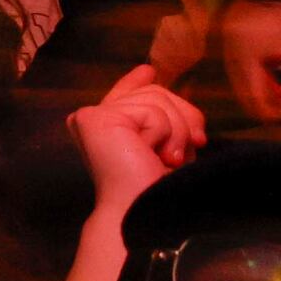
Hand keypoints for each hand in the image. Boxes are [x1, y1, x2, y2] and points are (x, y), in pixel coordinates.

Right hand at [73, 62, 206, 220]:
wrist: (143, 209)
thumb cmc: (158, 188)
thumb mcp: (168, 143)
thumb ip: (161, 113)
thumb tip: (149, 74)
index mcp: (109, 131)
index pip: (124, 96)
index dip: (135, 83)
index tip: (147, 71)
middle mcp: (94, 121)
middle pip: (154, 91)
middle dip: (184, 117)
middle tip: (190, 147)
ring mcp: (91, 117)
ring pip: (157, 97)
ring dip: (176, 132)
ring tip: (168, 159)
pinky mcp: (93, 118)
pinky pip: (150, 110)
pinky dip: (164, 134)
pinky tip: (151, 154)